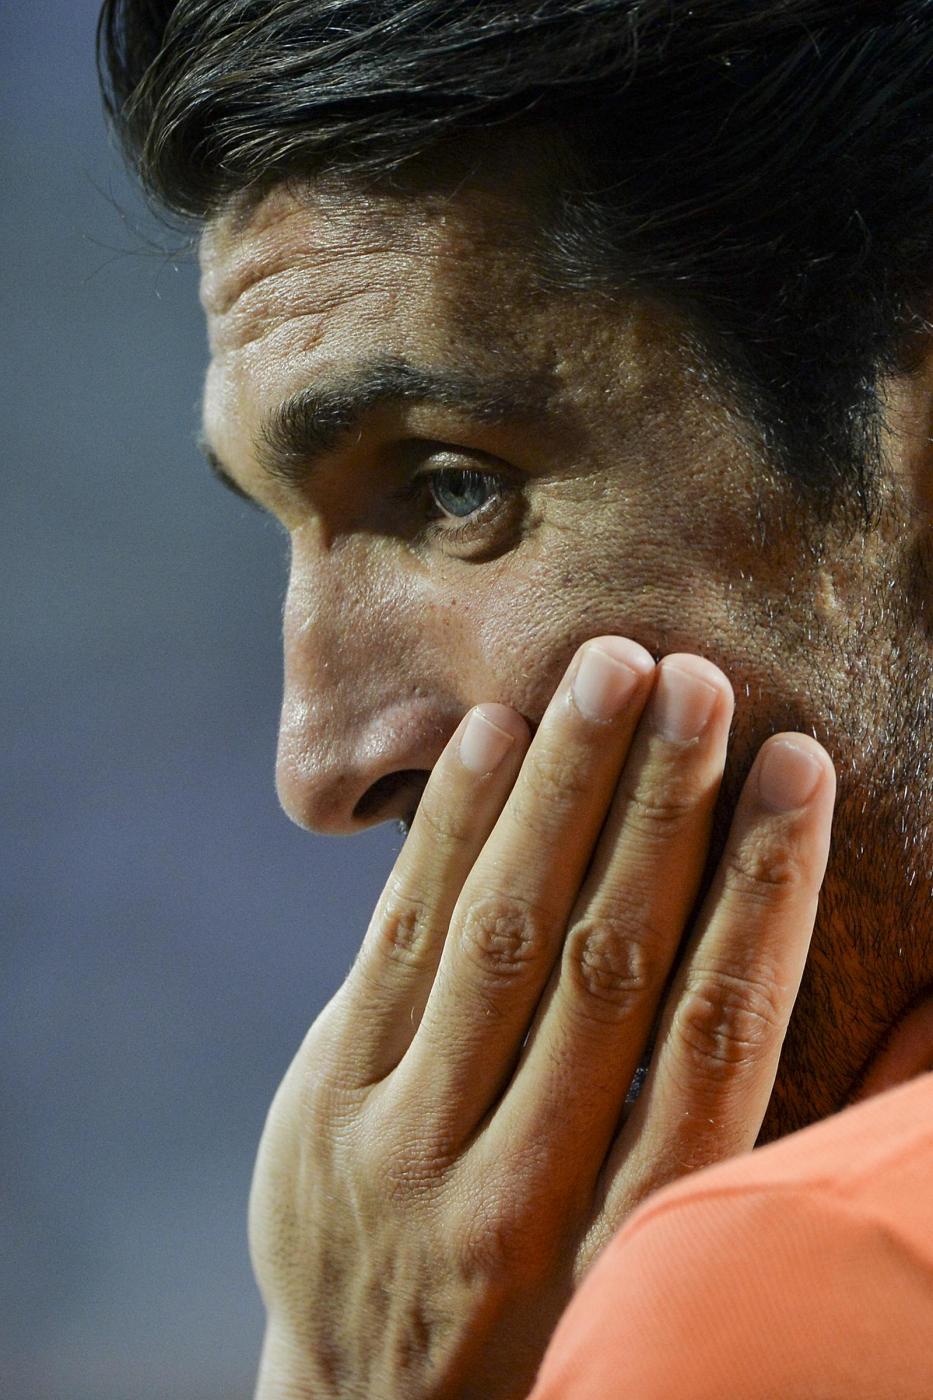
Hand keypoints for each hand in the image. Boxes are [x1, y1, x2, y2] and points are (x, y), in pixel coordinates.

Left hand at [250, 638, 834, 1399]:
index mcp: (631, 1242)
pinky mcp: (325, 1109)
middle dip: (660, 810)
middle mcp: (517, 1194)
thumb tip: (926, 1009)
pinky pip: (393, 947)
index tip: (798, 768)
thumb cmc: (563, 1322)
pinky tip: (488, 738)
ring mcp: (404, 1148)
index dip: (765, 891)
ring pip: (498, 937)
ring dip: (557, 790)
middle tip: (700, 681)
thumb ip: (791, 1145)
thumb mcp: (676, 1266)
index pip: (719, 1040)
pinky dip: (446, 836)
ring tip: (606, 672)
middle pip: (605, 967)